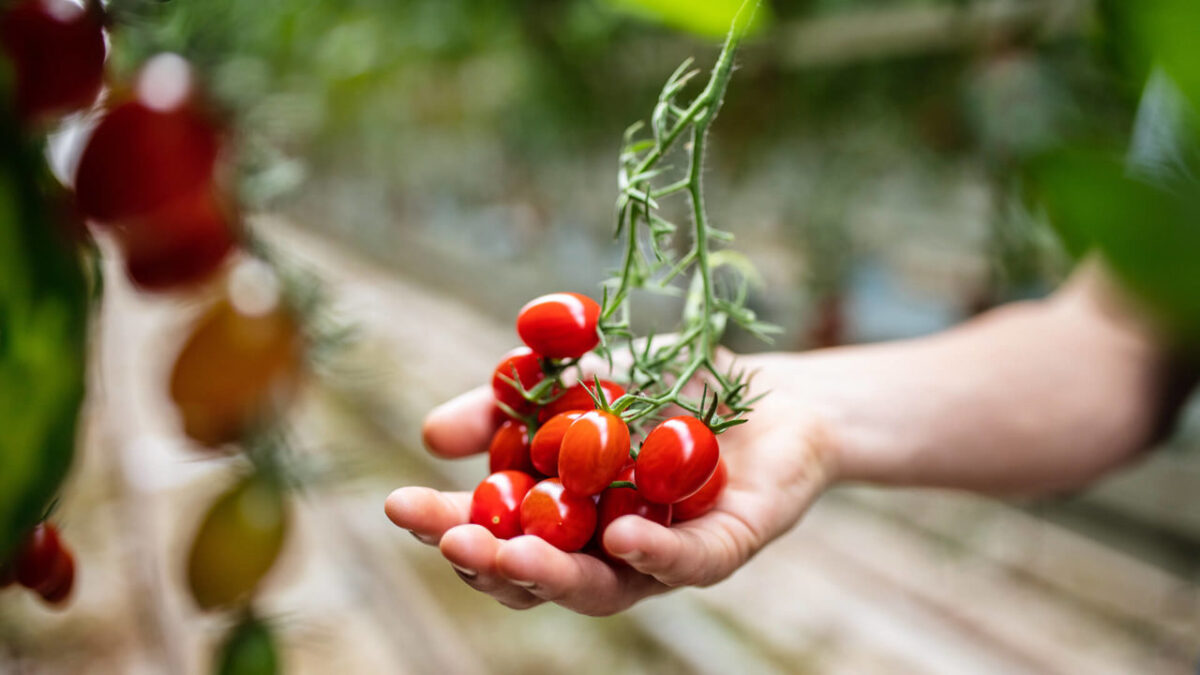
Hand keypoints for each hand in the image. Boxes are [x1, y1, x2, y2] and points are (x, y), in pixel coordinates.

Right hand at [384, 351, 836, 615]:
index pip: (496, 536)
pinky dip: (654, 552)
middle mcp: (607, 551)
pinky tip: (618, 535)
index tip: (399, 505)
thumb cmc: (664, 388)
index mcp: (566, 518)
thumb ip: (506, 406)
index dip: (448, 525)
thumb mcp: (572, 378)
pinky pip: (689, 563)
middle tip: (449, 538)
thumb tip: (430, 437)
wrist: (771, 387)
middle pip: (539, 576)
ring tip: (506, 553)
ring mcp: (664, 556)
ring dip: (552, 573)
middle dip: (488, 560)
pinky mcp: (727, 546)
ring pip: (603, 587)